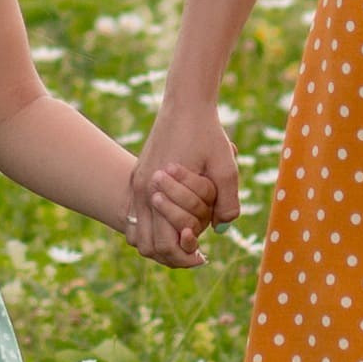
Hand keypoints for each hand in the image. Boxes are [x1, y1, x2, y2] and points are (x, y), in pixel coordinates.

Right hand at [129, 95, 240, 259]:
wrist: (185, 104)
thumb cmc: (208, 134)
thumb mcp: (227, 167)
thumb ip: (228, 201)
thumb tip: (222, 229)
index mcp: (160, 191)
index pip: (166, 245)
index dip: (185, 257)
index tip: (203, 256)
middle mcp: (142, 192)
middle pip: (148, 247)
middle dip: (173, 256)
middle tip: (196, 255)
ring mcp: (136, 185)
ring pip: (137, 236)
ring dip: (158, 245)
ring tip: (183, 243)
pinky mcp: (137, 178)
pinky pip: (134, 218)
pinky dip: (149, 230)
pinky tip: (171, 225)